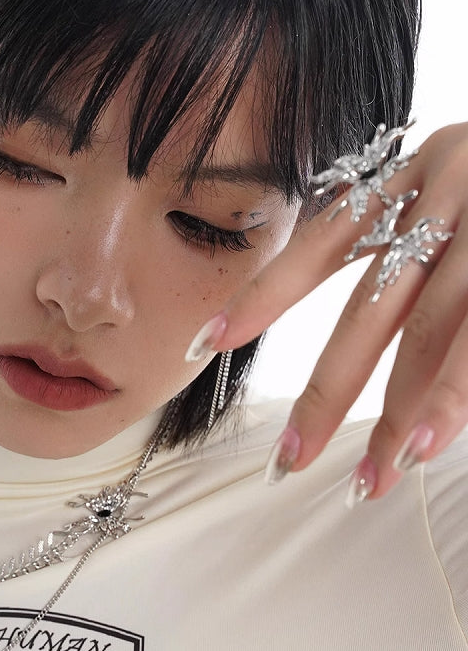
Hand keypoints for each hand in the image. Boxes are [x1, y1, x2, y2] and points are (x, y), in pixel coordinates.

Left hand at [186, 122, 467, 503]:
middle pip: (373, 307)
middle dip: (329, 390)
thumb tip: (360, 337)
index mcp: (413, 173)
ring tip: (371, 477)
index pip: (323, 241)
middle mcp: (450, 187)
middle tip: (290, 459)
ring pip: (435, 330)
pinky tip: (431, 442)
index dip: (265, 294)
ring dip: (402, 412)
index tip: (206, 342)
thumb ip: (407, 246)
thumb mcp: (454, 188)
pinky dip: (457, 391)